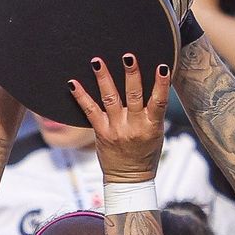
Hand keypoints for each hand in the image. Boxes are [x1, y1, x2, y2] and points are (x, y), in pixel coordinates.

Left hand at [68, 53, 169, 182]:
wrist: (129, 178)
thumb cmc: (146, 154)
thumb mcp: (157, 133)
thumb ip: (153, 112)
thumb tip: (154, 85)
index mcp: (152, 126)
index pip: (159, 102)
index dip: (161, 84)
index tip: (162, 67)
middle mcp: (133, 126)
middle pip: (133, 96)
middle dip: (131, 74)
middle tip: (128, 56)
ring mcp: (116, 129)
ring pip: (110, 99)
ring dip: (104, 78)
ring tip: (97, 61)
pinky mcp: (101, 132)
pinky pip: (90, 111)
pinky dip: (80, 96)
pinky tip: (72, 83)